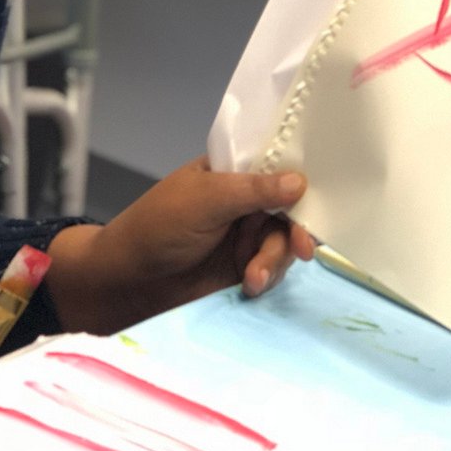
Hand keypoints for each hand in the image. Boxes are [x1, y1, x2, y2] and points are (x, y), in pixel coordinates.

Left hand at [47, 157, 314, 332]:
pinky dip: (267, 276)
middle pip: (288, 208)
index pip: (275, 165)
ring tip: (253, 277)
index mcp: (229, 172)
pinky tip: (250, 285)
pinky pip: (273, 268)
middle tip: (302, 249)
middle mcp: (241, 201)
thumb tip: (302, 181)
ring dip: (275, 259)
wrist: (127, 282)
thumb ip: (254, 191)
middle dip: (296, 228)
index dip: (299, 177)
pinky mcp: (242, 268)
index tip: (322, 194)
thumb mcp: (206, 201)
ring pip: (283, 241)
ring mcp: (243, 236)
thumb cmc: (158, 227)